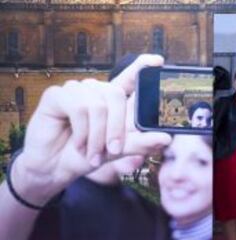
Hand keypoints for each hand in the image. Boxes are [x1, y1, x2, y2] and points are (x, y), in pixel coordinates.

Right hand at [12, 54, 171, 204]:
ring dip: (96, 136)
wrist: (56, 168)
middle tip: (112, 150)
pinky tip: (78, 144)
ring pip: (97, 105)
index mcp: (114, 101)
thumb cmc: (88, 156)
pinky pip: (78, 107)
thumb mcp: (117, 152)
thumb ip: (141, 143)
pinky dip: (81, 132)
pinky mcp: (57, 95)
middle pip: (115, 95)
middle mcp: (96, 92)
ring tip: (91, 153)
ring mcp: (77, 90)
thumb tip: (167, 138)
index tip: (158, 61)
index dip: (143, 67)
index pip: (130, 78)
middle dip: (116, 128)